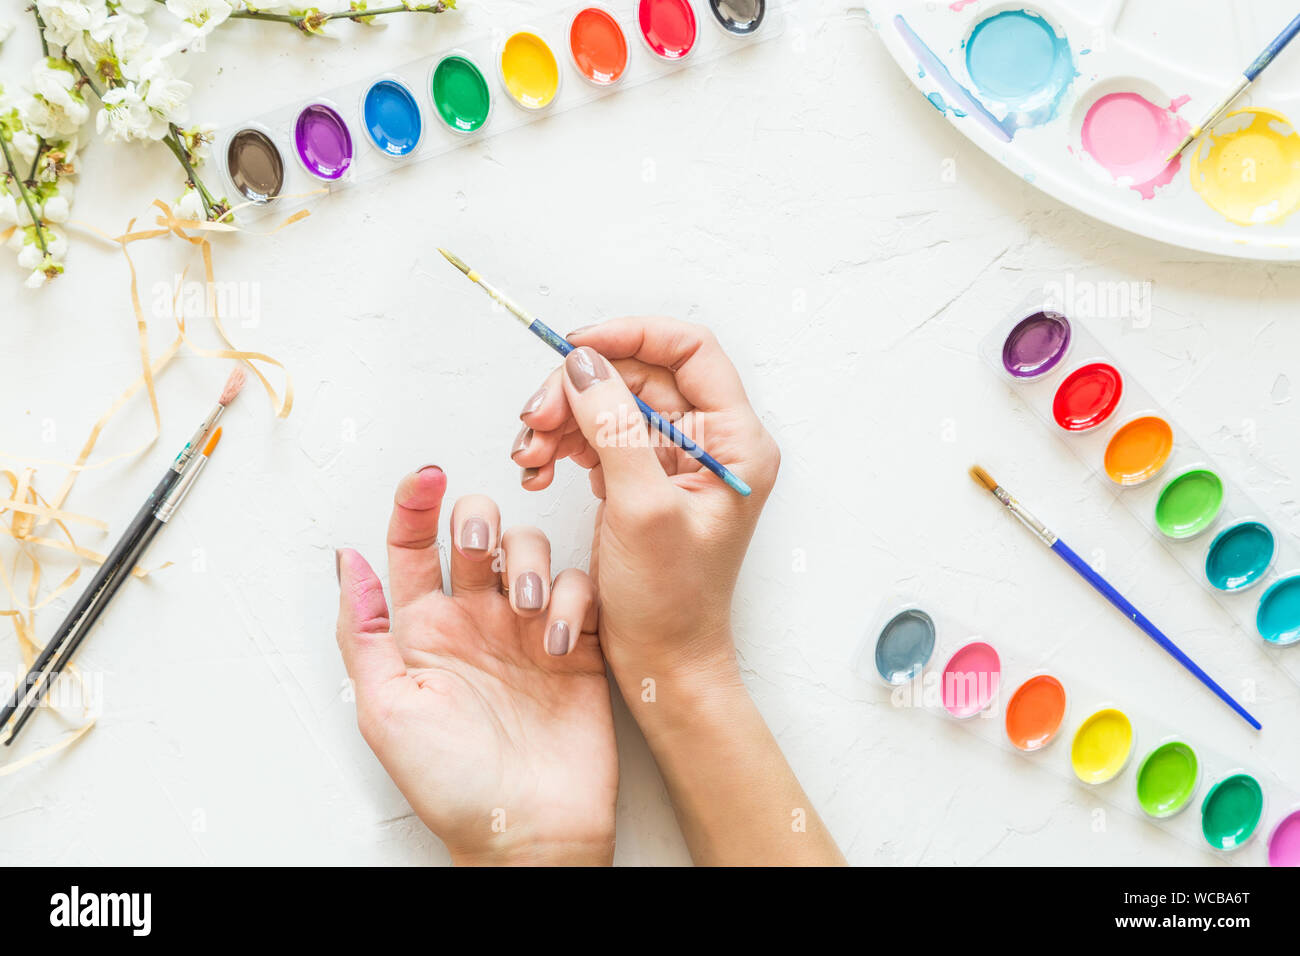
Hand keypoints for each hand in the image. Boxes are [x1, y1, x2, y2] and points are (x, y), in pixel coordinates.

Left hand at [335, 466, 616, 865]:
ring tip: (525, 613)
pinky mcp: (574, 643)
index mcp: (423, 630)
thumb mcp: (384, 708)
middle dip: (480, 522)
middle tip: (480, 550)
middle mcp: (474, 620)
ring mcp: (525, 629)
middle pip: (478, 532)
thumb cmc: (452, 784)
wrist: (529, 831)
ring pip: (531, 549)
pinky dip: (570, 600)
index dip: (416, 504)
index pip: (413, 546)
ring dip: (528, 564)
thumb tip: (346, 560)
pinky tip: (556, 641)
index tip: (426, 477)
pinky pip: (579, 587)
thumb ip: (364, 630)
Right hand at [509, 317, 780, 685]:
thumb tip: (585, 364)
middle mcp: (710, 442)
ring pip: (609, 402)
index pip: (690, 351)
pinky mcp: (639, 477)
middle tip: (534, 420)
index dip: (632, 336)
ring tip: (529, 455)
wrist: (662, 660)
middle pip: (638, 374)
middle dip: (580, 388)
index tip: (574, 347)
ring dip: (562, 418)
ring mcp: (672, 459)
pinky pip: (596, 435)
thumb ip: (615, 428)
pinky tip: (538, 469)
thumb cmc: (671, 600)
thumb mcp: (642, 509)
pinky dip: (561, 444)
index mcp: (736, 441)